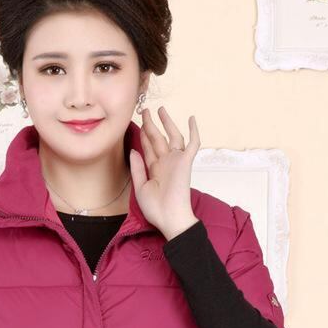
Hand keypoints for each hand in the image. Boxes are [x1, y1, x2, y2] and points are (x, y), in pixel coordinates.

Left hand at [128, 106, 199, 239]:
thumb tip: (134, 149)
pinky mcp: (186, 162)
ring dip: (167, 123)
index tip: (135, 123)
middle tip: (144, 111)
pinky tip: (191, 118)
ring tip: (160, 110)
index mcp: (154, 169)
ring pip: (172, 137)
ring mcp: (176, 161)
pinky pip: (192, 144)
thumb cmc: (155, 208)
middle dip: (151, 124)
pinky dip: (193, 131)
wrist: (170, 218)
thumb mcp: (140, 187)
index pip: (148, 148)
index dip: (142, 135)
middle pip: (157, 139)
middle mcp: (165, 162)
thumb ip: (137, 168)